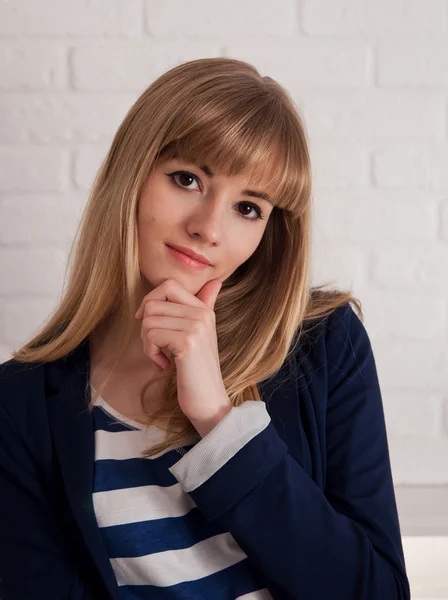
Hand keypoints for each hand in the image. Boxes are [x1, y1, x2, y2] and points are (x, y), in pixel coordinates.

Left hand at [134, 278, 231, 436]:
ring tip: (160, 358)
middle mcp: (202, 314)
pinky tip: (164, 366)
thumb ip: (205, 306)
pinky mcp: (187, 342)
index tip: (148, 322)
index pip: (169, 285)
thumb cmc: (197, 371)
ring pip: (148, 320)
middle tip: (154, 346)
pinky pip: (151, 336)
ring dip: (147, 343)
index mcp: (204, 309)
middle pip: (153, 303)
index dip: (150, 301)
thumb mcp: (200, 334)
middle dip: (145, 326)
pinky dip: (150, 353)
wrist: (209, 401)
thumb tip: (215, 282)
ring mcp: (196, 326)